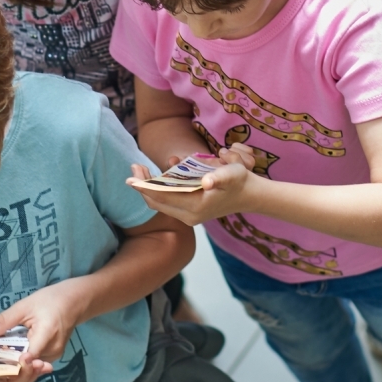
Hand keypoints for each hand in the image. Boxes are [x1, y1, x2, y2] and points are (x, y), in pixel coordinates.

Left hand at [0, 281, 85, 381]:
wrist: (75, 301)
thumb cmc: (51, 300)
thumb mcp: (25, 305)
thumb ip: (5, 321)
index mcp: (46, 336)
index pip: (27, 361)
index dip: (9, 366)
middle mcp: (51, 352)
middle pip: (26, 376)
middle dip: (5, 375)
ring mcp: (52, 358)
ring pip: (27, 374)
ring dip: (10, 370)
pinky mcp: (50, 358)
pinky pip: (31, 368)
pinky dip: (18, 365)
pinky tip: (7, 357)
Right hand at [0, 336, 51, 381]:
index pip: (0, 375)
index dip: (15, 370)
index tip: (27, 360)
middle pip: (13, 380)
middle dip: (28, 373)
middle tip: (41, 362)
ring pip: (16, 376)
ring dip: (31, 371)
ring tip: (44, 363)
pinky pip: (13, 368)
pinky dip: (26, 365)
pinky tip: (38, 358)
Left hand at [127, 146, 257, 225]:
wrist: (250, 195)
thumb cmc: (239, 181)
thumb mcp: (232, 173)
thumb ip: (218, 177)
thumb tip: (206, 182)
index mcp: (195, 207)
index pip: (162, 198)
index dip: (145, 187)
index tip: (132, 174)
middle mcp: (189, 215)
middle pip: (156, 202)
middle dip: (143, 185)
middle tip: (135, 167)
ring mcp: (188, 215)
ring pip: (160, 202)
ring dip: (150, 187)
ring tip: (142, 169)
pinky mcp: (190, 211)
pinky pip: (168, 201)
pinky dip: (160, 189)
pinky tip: (159, 174)